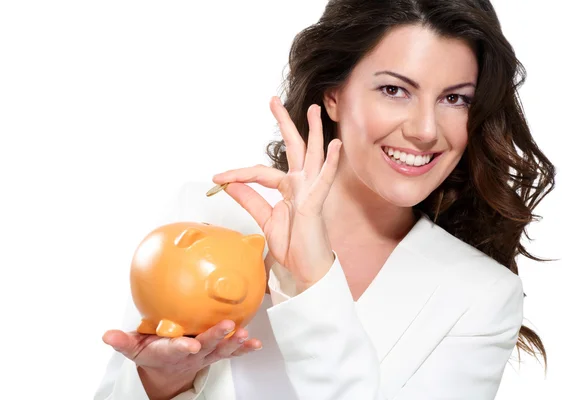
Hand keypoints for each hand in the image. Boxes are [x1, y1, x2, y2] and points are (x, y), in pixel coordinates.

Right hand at [102, 320, 261, 396]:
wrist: (167, 369)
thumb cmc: (152, 352)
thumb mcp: (134, 348)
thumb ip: (123, 342)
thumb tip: (107, 336)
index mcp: (169, 350)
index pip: (175, 348)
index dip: (183, 347)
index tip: (190, 345)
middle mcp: (191, 354)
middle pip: (206, 346)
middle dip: (216, 336)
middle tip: (228, 328)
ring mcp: (206, 354)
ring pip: (222, 349)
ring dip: (234, 343)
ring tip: (245, 335)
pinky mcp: (216, 352)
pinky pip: (233, 352)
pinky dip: (245, 349)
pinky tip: (255, 343)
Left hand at [212, 96, 342, 291]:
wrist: (306, 269)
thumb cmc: (293, 245)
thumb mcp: (265, 219)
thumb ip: (250, 200)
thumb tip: (230, 184)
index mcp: (289, 189)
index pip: (260, 172)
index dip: (237, 174)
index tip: (217, 178)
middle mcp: (301, 185)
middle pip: (293, 148)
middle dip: (284, 123)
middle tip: (273, 101)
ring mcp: (311, 191)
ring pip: (312, 156)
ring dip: (313, 132)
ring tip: (314, 110)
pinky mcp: (317, 203)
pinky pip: (324, 180)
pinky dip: (330, 163)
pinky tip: (334, 146)